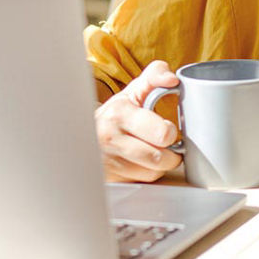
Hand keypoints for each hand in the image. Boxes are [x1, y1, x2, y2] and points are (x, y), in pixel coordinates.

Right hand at [95, 60, 183, 181]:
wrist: (86, 132)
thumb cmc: (118, 112)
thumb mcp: (135, 89)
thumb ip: (156, 76)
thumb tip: (172, 79)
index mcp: (119, 114)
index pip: (162, 133)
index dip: (170, 132)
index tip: (167, 129)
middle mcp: (110, 138)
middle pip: (159, 158)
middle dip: (169, 152)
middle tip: (165, 143)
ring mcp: (107, 161)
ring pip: (151, 173)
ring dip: (159, 165)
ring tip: (153, 150)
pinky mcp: (108, 178)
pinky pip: (140, 182)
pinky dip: (146, 174)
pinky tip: (141, 162)